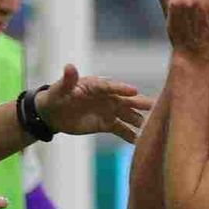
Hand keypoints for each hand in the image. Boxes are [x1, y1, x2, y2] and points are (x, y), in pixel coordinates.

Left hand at [37, 65, 153, 142]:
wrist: (52, 114)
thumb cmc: (56, 96)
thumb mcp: (59, 90)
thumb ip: (68, 80)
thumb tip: (70, 67)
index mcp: (96, 86)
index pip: (111, 87)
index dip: (122, 89)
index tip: (134, 91)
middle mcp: (107, 97)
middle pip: (126, 100)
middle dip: (140, 103)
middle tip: (156, 105)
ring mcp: (108, 111)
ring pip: (127, 115)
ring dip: (139, 120)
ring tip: (153, 127)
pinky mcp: (106, 124)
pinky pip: (121, 129)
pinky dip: (130, 135)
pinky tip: (140, 142)